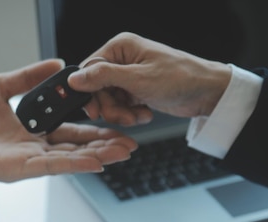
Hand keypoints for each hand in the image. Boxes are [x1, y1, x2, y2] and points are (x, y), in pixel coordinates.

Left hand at [0, 59, 136, 180]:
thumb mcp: (0, 86)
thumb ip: (28, 77)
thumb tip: (56, 64)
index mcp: (33, 132)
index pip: (71, 130)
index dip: (95, 128)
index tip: (116, 123)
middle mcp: (35, 149)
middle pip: (77, 147)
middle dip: (105, 146)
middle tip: (132, 144)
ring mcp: (28, 161)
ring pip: (70, 159)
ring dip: (98, 156)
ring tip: (123, 152)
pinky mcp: (18, 169)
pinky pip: (52, 166)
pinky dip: (75, 164)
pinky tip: (97, 161)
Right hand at [68, 33, 230, 125]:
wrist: (205, 93)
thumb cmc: (179, 78)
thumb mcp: (137, 80)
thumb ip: (103, 78)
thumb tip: (75, 78)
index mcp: (120, 47)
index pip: (89, 70)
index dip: (89, 93)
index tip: (94, 111)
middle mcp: (121, 60)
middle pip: (96, 90)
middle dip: (110, 108)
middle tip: (124, 116)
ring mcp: (128, 77)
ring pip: (108, 102)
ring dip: (122, 114)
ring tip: (139, 116)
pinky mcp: (135, 91)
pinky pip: (121, 107)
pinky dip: (131, 115)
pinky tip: (145, 113)